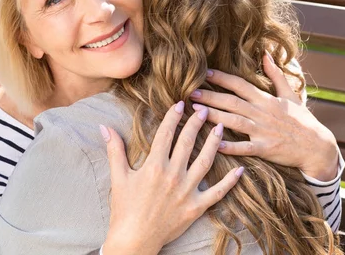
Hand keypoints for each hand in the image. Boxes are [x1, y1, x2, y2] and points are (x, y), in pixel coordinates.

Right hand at [101, 102, 243, 254]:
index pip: (166, 134)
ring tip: (220, 126)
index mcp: (154, 166)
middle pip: (187, 142)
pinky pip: (218, 192)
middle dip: (196, 123)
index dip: (173, 116)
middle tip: (204, 109)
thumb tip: (104, 127)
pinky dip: (230, 181)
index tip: (180, 104)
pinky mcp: (196, 206)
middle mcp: (173, 175)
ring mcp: (187, 191)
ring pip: (205, 161)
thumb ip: (115, 149)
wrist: (134, 240)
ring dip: (214, 142)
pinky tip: (240, 169)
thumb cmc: (124, 209)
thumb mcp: (118, 177)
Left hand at [191, 52, 338, 180]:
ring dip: (213, 116)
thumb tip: (265, 54)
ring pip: (233, 121)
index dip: (222, 78)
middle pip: (231, 102)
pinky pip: (244, 147)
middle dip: (210, 96)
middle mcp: (262, 113)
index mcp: (266, 100)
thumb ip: (276, 75)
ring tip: (195, 111)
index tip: (205, 72)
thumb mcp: (290, 94)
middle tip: (190, 91)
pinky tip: (214, 143)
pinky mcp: (265, 149)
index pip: (240, 85)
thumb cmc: (302, 120)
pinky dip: (229, 146)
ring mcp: (263, 131)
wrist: (317, 146)